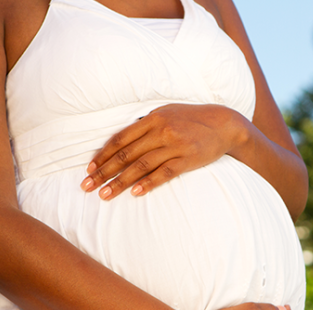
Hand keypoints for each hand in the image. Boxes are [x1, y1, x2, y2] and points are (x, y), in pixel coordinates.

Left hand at [80, 103, 248, 198]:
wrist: (225, 124)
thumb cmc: (192, 119)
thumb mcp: (167, 113)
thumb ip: (146, 124)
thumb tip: (124, 139)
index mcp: (152, 118)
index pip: (120, 138)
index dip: (103, 154)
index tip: (89, 169)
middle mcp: (161, 130)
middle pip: (126, 154)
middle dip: (104, 171)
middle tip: (87, 186)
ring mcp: (175, 145)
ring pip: (140, 166)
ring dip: (120, 182)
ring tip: (105, 194)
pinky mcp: (187, 159)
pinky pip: (164, 173)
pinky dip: (148, 183)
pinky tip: (135, 193)